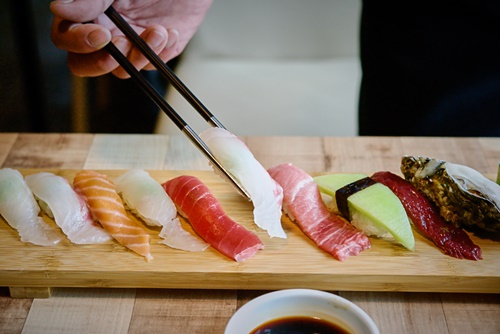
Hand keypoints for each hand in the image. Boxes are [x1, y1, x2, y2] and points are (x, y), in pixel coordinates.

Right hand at [50, 0, 211, 77]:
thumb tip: (60, 8)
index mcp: (89, 13)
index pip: (65, 38)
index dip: (78, 42)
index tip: (101, 35)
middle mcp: (106, 32)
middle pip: (86, 64)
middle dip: (103, 61)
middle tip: (122, 43)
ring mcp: (130, 44)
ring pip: (122, 70)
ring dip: (140, 55)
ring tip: (159, 31)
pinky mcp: (155, 52)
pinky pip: (152, 65)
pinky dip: (162, 52)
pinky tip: (171, 32)